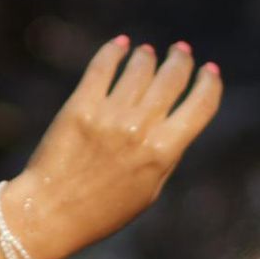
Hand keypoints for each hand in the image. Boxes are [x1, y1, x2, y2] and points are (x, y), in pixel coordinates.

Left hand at [0, 38, 221, 258]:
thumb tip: (176, 118)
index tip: (210, 71)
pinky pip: (103, 66)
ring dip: (148, 55)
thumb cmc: (102, 210)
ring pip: (139, 68)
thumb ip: (165, 155)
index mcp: (163, 152)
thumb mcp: (148, 191)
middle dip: (180, 60)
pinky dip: (115, 50)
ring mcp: (110, 116)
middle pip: (171, 78)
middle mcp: (140, 130)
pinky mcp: (80, 106)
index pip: (200, 105)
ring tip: (147, 52)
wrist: (49, 213)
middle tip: (180, 51)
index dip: (209, 83)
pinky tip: (121, 45)